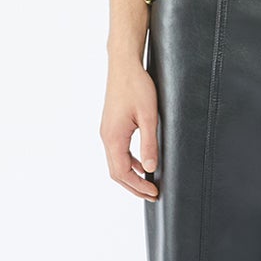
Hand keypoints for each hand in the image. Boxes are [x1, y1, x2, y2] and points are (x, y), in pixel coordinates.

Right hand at [101, 60, 160, 199]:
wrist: (124, 66)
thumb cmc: (137, 87)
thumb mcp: (148, 117)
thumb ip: (149, 144)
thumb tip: (150, 168)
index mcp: (113, 138)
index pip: (122, 173)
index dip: (138, 186)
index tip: (154, 192)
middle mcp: (106, 137)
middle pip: (116, 172)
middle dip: (134, 186)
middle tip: (152, 195)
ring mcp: (107, 132)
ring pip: (116, 163)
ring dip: (131, 176)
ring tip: (148, 184)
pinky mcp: (111, 126)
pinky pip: (118, 152)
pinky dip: (129, 163)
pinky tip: (142, 164)